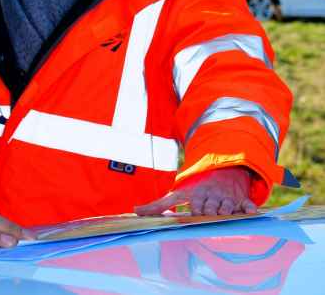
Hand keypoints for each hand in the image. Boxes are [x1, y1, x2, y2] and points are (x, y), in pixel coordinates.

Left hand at [134, 167, 256, 216]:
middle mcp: (211, 196)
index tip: (195, 213)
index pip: (195, 203)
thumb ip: (158, 204)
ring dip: (226, 210)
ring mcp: (226, 198)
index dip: (195, 208)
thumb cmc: (197, 188)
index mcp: (196, 195)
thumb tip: (135, 211)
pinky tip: (252, 212)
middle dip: (210, 211)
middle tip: (209, 215)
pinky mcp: (240, 199)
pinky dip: (249, 208)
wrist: (223, 171)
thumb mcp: (178, 193)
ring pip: (227, 206)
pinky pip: (246, 204)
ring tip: (225, 214)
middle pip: (211, 206)